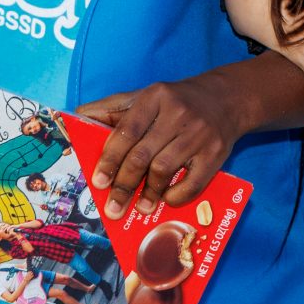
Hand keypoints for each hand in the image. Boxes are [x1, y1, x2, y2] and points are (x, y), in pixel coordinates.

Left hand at [77, 75, 247, 218]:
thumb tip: (76, 118)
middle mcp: (178, 113)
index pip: (126, 132)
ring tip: (139, 207)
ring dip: (148, 194)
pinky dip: (176, 195)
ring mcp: (199, 133)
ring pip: (164, 170)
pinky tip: (166, 198)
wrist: (227, 99)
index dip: (109, 159)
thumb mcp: (146, 96)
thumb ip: (112, 108)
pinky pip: (192, 182)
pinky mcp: (216, 152)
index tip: (99, 181)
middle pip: (142, 155)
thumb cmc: (176, 102)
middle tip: (113, 207)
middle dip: (124, 185)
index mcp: (155, 97)